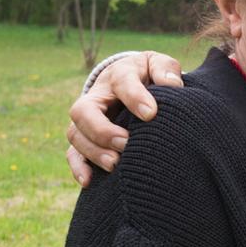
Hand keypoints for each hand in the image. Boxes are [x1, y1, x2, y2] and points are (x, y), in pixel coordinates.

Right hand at [66, 52, 183, 186]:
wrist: (132, 81)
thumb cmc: (148, 75)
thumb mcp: (158, 65)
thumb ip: (166, 69)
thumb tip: (172, 84)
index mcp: (118, 75)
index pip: (121, 82)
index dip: (134, 96)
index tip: (151, 114)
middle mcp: (96, 97)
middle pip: (83, 111)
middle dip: (102, 130)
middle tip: (126, 143)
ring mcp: (87, 119)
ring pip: (76, 135)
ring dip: (94, 151)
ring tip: (115, 164)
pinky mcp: (85, 139)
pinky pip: (73, 153)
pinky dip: (78, 167)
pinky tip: (89, 181)